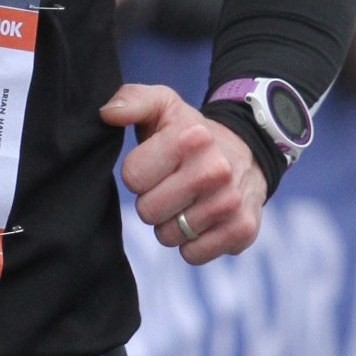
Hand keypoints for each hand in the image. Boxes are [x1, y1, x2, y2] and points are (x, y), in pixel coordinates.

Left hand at [101, 80, 266, 262]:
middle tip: (171, 186)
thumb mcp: (164, 105)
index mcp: (191, 138)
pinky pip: (193, 255)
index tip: (156, 165)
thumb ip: (132, 100)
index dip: (139, 174)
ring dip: (172, 223)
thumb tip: (107, 114)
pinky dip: (193, 243)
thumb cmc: (191, 133)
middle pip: (148, 211)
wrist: (248, 152)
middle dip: (153, 201)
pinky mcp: (242, 230)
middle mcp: (215, 171)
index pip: (132, 177)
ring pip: (168, 236)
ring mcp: (231, 203)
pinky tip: (203, 220)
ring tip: (188, 201)